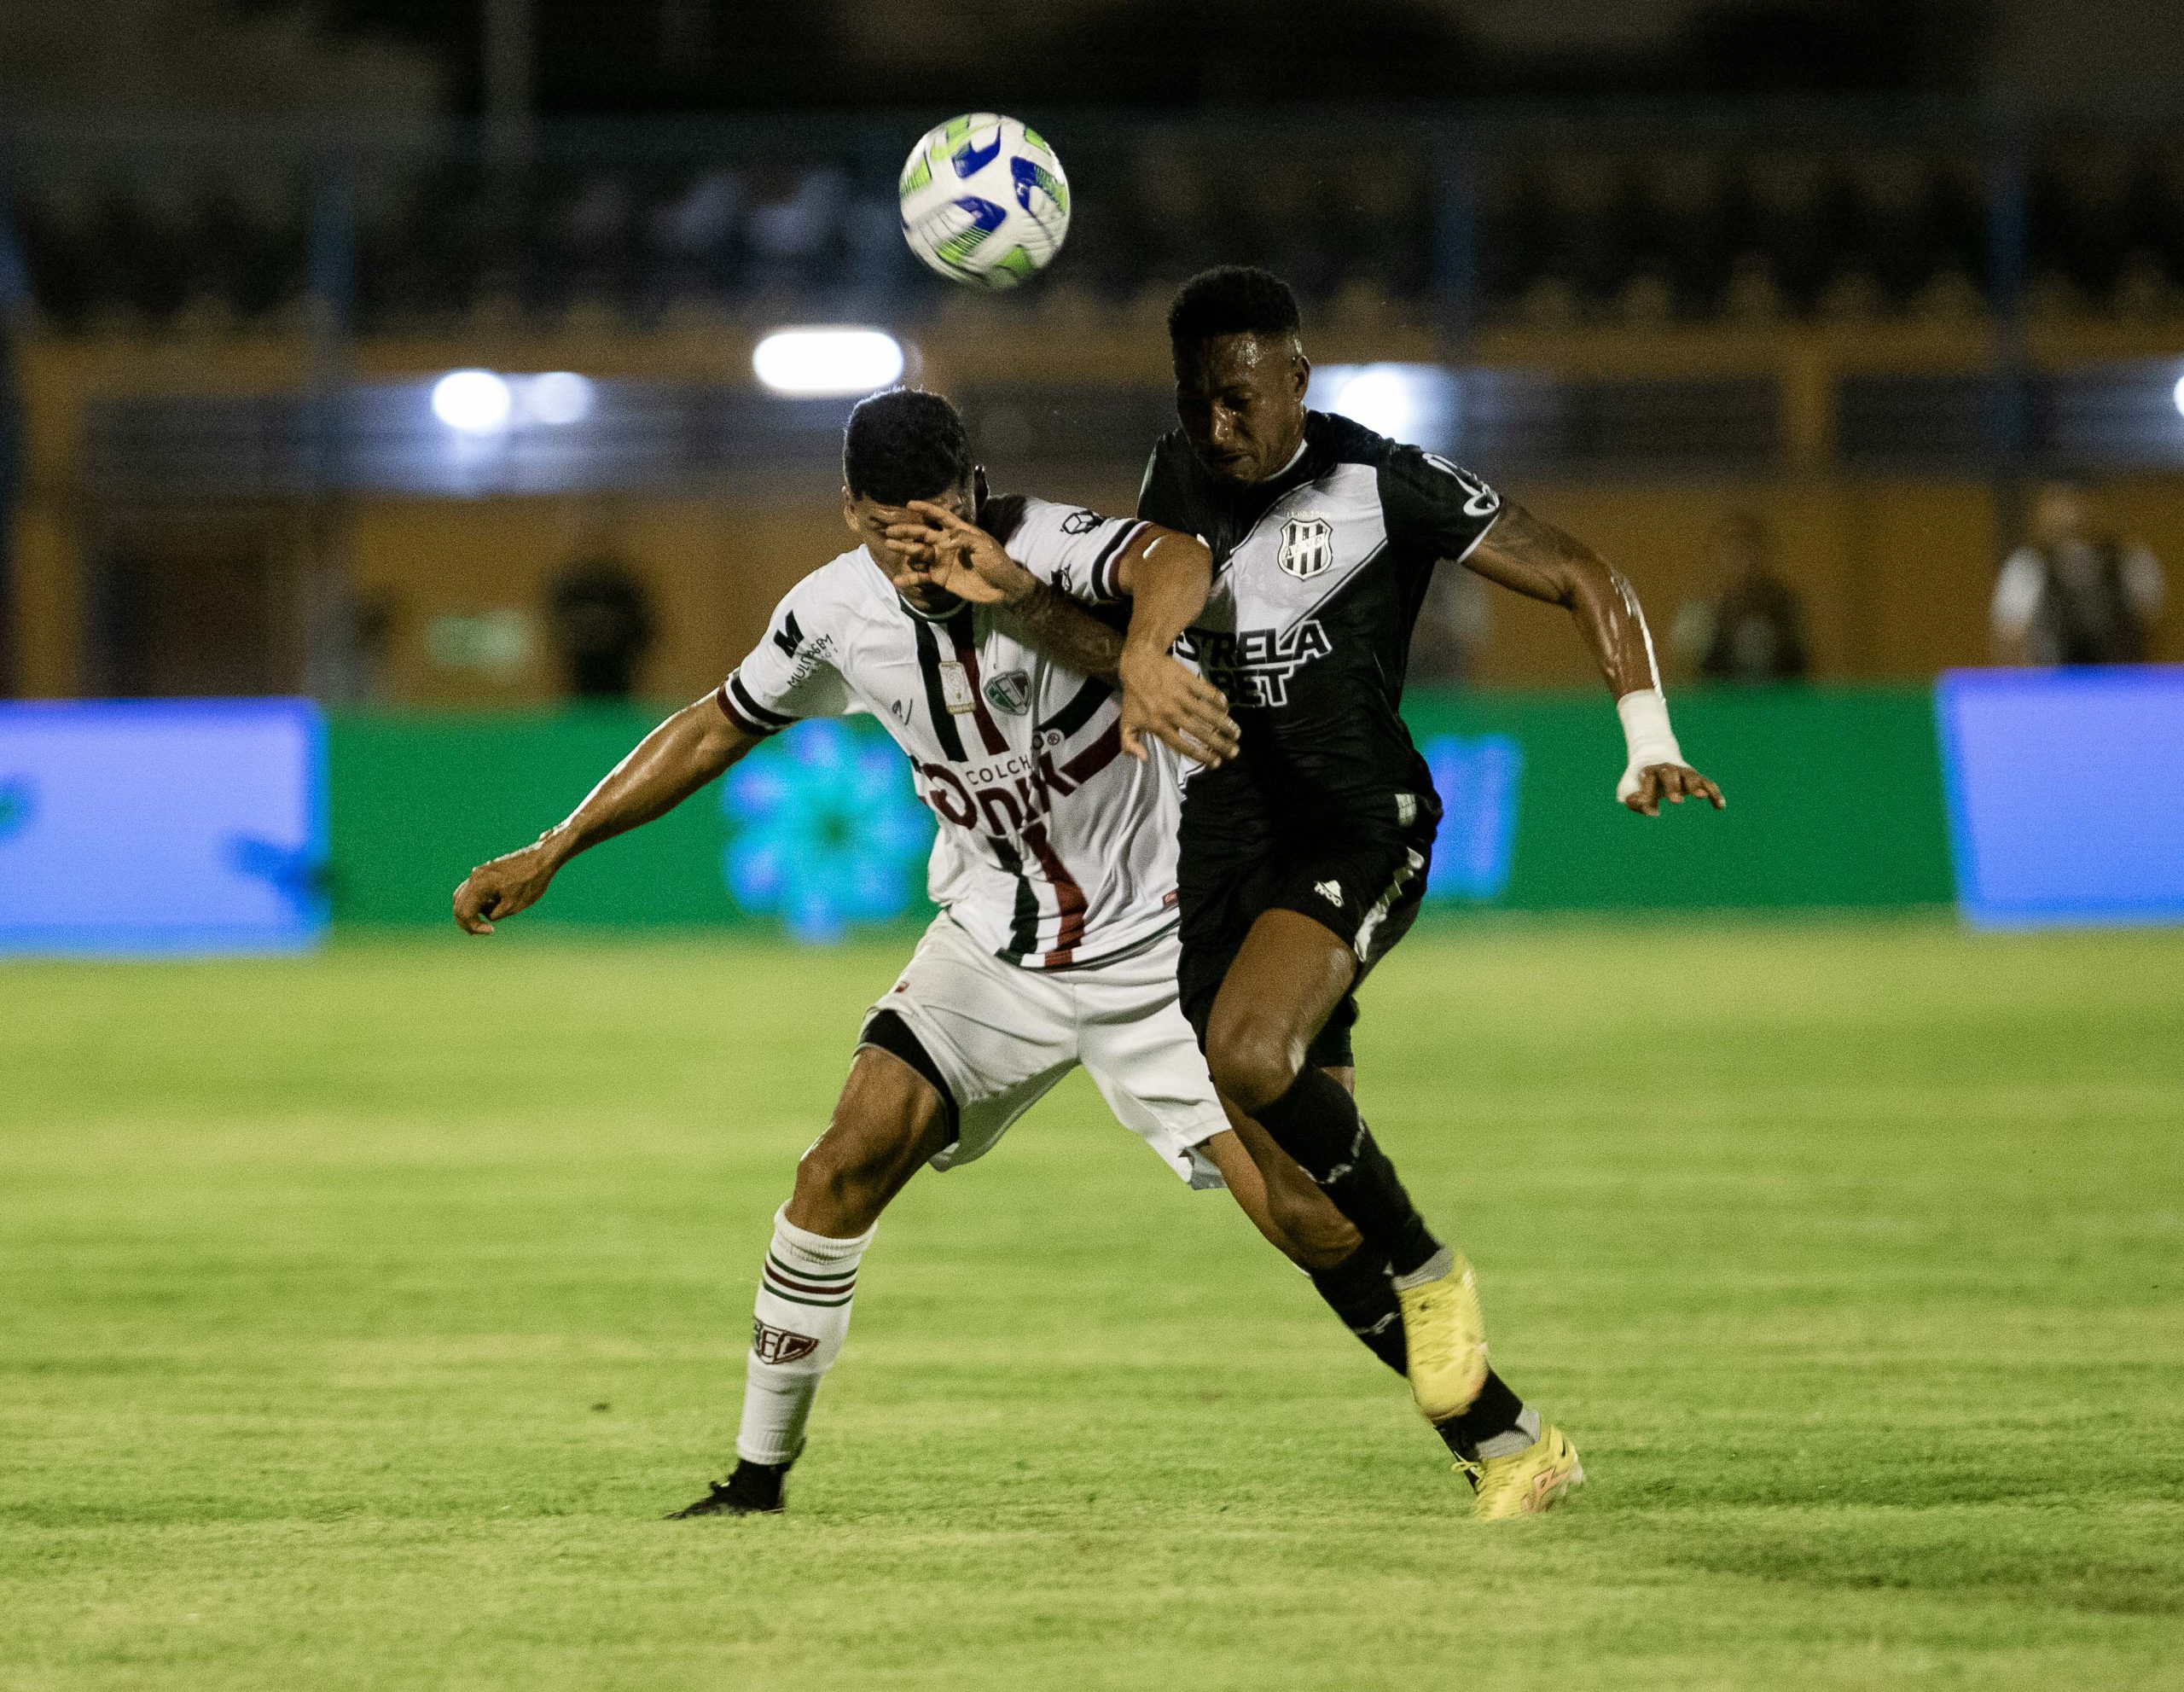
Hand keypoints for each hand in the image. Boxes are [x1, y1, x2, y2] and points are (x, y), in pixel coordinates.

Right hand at [453, 839, 561, 933]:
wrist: (542, 859)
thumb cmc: (531, 881)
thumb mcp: (513, 906)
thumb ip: (494, 914)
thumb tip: (486, 916)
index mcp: (480, 885)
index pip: (464, 912)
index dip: (474, 926)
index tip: (491, 931)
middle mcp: (475, 877)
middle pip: (458, 905)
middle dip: (467, 921)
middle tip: (480, 932)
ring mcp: (479, 873)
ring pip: (462, 896)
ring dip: (469, 911)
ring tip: (481, 923)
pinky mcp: (485, 872)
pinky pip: (472, 890)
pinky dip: (475, 901)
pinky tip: (487, 909)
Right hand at [885, 501, 1036, 605]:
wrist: (1003, 588)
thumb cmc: (997, 562)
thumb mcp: (985, 547)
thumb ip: (965, 539)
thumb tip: (945, 540)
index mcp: (960, 532)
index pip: (941, 517)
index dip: (927, 509)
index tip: (910, 504)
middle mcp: (947, 544)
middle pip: (924, 535)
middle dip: (907, 531)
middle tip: (891, 530)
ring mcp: (942, 561)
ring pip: (919, 553)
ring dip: (905, 549)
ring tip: (890, 545)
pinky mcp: (941, 577)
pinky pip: (922, 576)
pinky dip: (911, 578)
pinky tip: (898, 580)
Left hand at [1118, 646, 1239, 767]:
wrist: (1138, 664)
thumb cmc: (1134, 697)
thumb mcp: (1126, 722)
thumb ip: (1129, 743)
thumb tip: (1143, 759)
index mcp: (1158, 726)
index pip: (1183, 746)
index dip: (1202, 756)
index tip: (1216, 763)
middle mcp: (1171, 712)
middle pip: (1200, 733)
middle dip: (1220, 744)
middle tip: (1234, 752)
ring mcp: (1180, 695)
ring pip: (1207, 713)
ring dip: (1225, 724)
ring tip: (1236, 733)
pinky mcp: (1187, 679)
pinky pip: (1207, 691)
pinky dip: (1218, 699)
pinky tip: (1226, 707)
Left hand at [1621, 763, 1724, 817]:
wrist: (1654, 757)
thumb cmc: (1639, 781)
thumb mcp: (1628, 790)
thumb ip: (1633, 801)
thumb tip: (1650, 811)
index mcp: (1648, 771)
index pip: (1647, 780)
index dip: (1648, 793)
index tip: (1650, 809)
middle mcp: (1667, 769)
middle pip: (1669, 774)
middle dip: (1673, 787)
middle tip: (1676, 802)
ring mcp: (1683, 772)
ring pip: (1690, 775)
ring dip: (1696, 785)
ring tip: (1701, 797)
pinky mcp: (1695, 778)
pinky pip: (1707, 783)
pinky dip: (1714, 793)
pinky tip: (1720, 806)